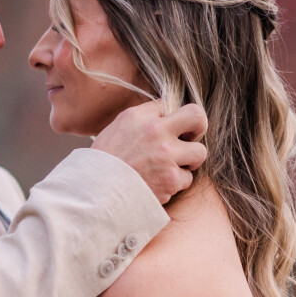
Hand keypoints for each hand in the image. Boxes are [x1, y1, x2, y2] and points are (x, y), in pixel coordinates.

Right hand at [91, 100, 208, 203]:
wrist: (96, 192)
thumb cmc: (106, 160)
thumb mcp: (118, 127)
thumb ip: (143, 117)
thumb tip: (167, 113)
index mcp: (140, 117)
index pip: (168, 103)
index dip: (171, 115)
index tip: (168, 126)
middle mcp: (156, 133)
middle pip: (198, 118)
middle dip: (198, 127)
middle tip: (190, 138)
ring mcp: (166, 157)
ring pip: (199, 153)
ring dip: (188, 160)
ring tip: (170, 165)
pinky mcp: (171, 180)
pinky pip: (187, 178)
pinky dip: (176, 182)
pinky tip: (159, 182)